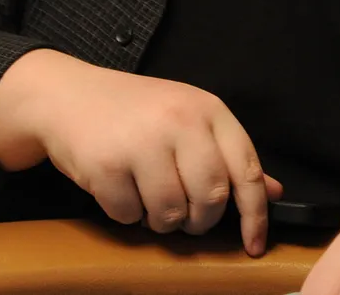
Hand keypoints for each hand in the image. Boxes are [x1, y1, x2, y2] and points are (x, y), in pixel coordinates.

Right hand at [0, 51, 281, 254]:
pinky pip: (129, 216)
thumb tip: (273, 193)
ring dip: (160, 219)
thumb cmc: (132, 111)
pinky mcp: (106, 165)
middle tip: (183, 214)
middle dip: (199, 220)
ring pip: (171, 215)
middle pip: (210, 199)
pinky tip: (118, 186)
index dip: (255, 214)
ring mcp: (141, 143)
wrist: (66, 95)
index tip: (253, 244)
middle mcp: (178, 121)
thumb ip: (229, 155)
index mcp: (207, 109)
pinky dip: (125, 213)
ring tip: (147, 195)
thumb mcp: (187, 118)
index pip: (246, 170)